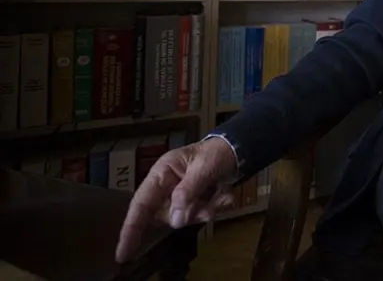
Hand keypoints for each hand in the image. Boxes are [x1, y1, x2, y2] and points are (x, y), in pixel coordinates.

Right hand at [115, 138, 237, 262]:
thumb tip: (175, 220)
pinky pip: (200, 216)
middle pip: (166, 216)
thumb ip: (188, 191)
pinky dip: (216, 207)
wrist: (236, 151)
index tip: (122, 254)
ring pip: (185, 219)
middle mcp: (166, 188)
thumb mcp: (204, 167)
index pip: (140, 205)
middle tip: (209, 205)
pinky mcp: (194, 204)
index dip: (130, 230)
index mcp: (162, 173)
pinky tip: (225, 194)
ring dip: (206, 210)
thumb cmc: (215, 153)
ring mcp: (180, 198)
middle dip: (190, 214)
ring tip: (221, 193)